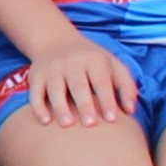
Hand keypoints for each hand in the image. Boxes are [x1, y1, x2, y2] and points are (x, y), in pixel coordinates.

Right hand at [20, 38, 143, 129]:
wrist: (55, 40)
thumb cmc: (91, 60)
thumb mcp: (113, 64)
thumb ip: (126, 86)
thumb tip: (130, 110)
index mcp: (94, 60)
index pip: (101, 81)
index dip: (107, 99)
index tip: (111, 119)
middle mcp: (72, 63)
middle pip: (78, 85)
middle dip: (84, 104)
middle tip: (90, 124)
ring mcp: (52, 69)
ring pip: (55, 89)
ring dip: (60, 106)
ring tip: (67, 124)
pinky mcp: (36, 76)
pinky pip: (35, 92)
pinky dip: (38, 106)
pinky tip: (45, 121)